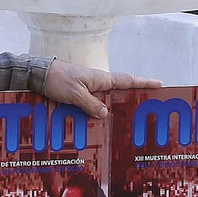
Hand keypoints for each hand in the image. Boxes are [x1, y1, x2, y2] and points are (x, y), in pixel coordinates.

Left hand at [42, 61, 161, 117]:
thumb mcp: (75, 94)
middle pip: (120, 90)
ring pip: (107, 99)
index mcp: (100, 79)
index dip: (144, 82)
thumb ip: (91, 104)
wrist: (38, 74)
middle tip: (147, 106)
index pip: (127, 80)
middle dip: (134, 96)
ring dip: (115, 107)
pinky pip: (94, 103)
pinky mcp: (80, 93)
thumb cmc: (57, 80)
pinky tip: (100, 122)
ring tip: (126, 120)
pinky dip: (99, 111)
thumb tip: (106, 113)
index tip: (159, 84)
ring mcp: (89, 88)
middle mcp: (97, 82)